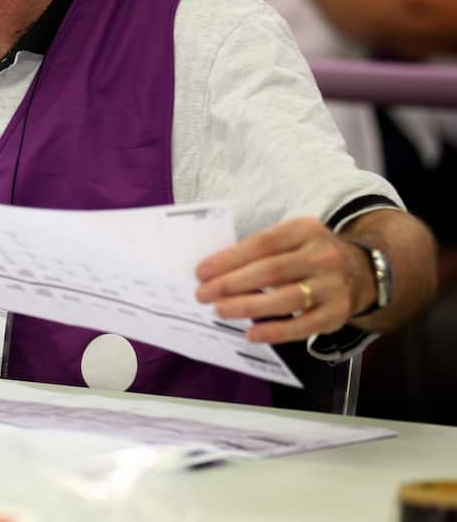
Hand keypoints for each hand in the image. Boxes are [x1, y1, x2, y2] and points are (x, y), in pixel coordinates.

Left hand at [194, 216, 373, 344]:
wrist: (362, 272)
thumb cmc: (308, 255)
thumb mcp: (291, 239)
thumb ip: (259, 251)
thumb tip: (214, 272)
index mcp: (305, 230)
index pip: (261, 243)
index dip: (229, 258)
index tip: (201, 272)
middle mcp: (322, 256)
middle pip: (270, 271)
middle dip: (231, 284)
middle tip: (203, 295)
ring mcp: (332, 286)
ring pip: (285, 299)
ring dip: (248, 306)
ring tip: (220, 311)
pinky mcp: (337, 314)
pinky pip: (302, 326)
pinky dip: (274, 331)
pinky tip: (250, 334)